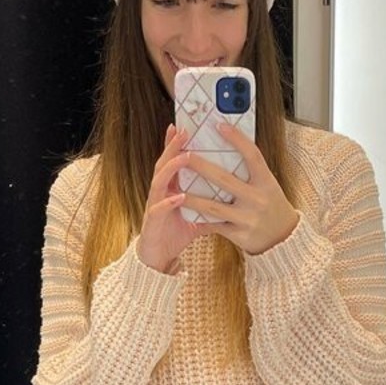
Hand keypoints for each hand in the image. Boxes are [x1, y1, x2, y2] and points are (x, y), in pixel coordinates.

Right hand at [136, 125, 207, 273]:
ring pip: (159, 181)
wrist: (157, 258)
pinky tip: (179, 196)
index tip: (185, 126)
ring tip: (185, 157)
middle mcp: (161, 192)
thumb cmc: (175, 234)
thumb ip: (210, 205)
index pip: (174, 161)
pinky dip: (169, 202)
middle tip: (183, 131)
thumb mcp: (196, 217)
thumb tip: (232, 199)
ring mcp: (155, 205)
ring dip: (171, 168)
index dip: (177, 144)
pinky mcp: (153, 221)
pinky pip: (160, 209)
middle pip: (164, 163)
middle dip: (173, 147)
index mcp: (170, 188)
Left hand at [179, 122, 300, 255]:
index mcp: (266, 182)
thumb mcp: (268, 185)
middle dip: (201, 167)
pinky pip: (215, 225)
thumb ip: (252, 170)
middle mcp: (257, 199)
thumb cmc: (271, 205)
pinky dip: (200, 219)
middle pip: (225, 180)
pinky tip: (187, 212)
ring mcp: (247, 218)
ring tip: (175, 190)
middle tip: (184, 155)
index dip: (237, 139)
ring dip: (192, 198)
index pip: (253, 156)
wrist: (284, 239)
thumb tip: (232, 145)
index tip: (219, 125)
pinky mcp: (239, 235)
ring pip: (213, 206)